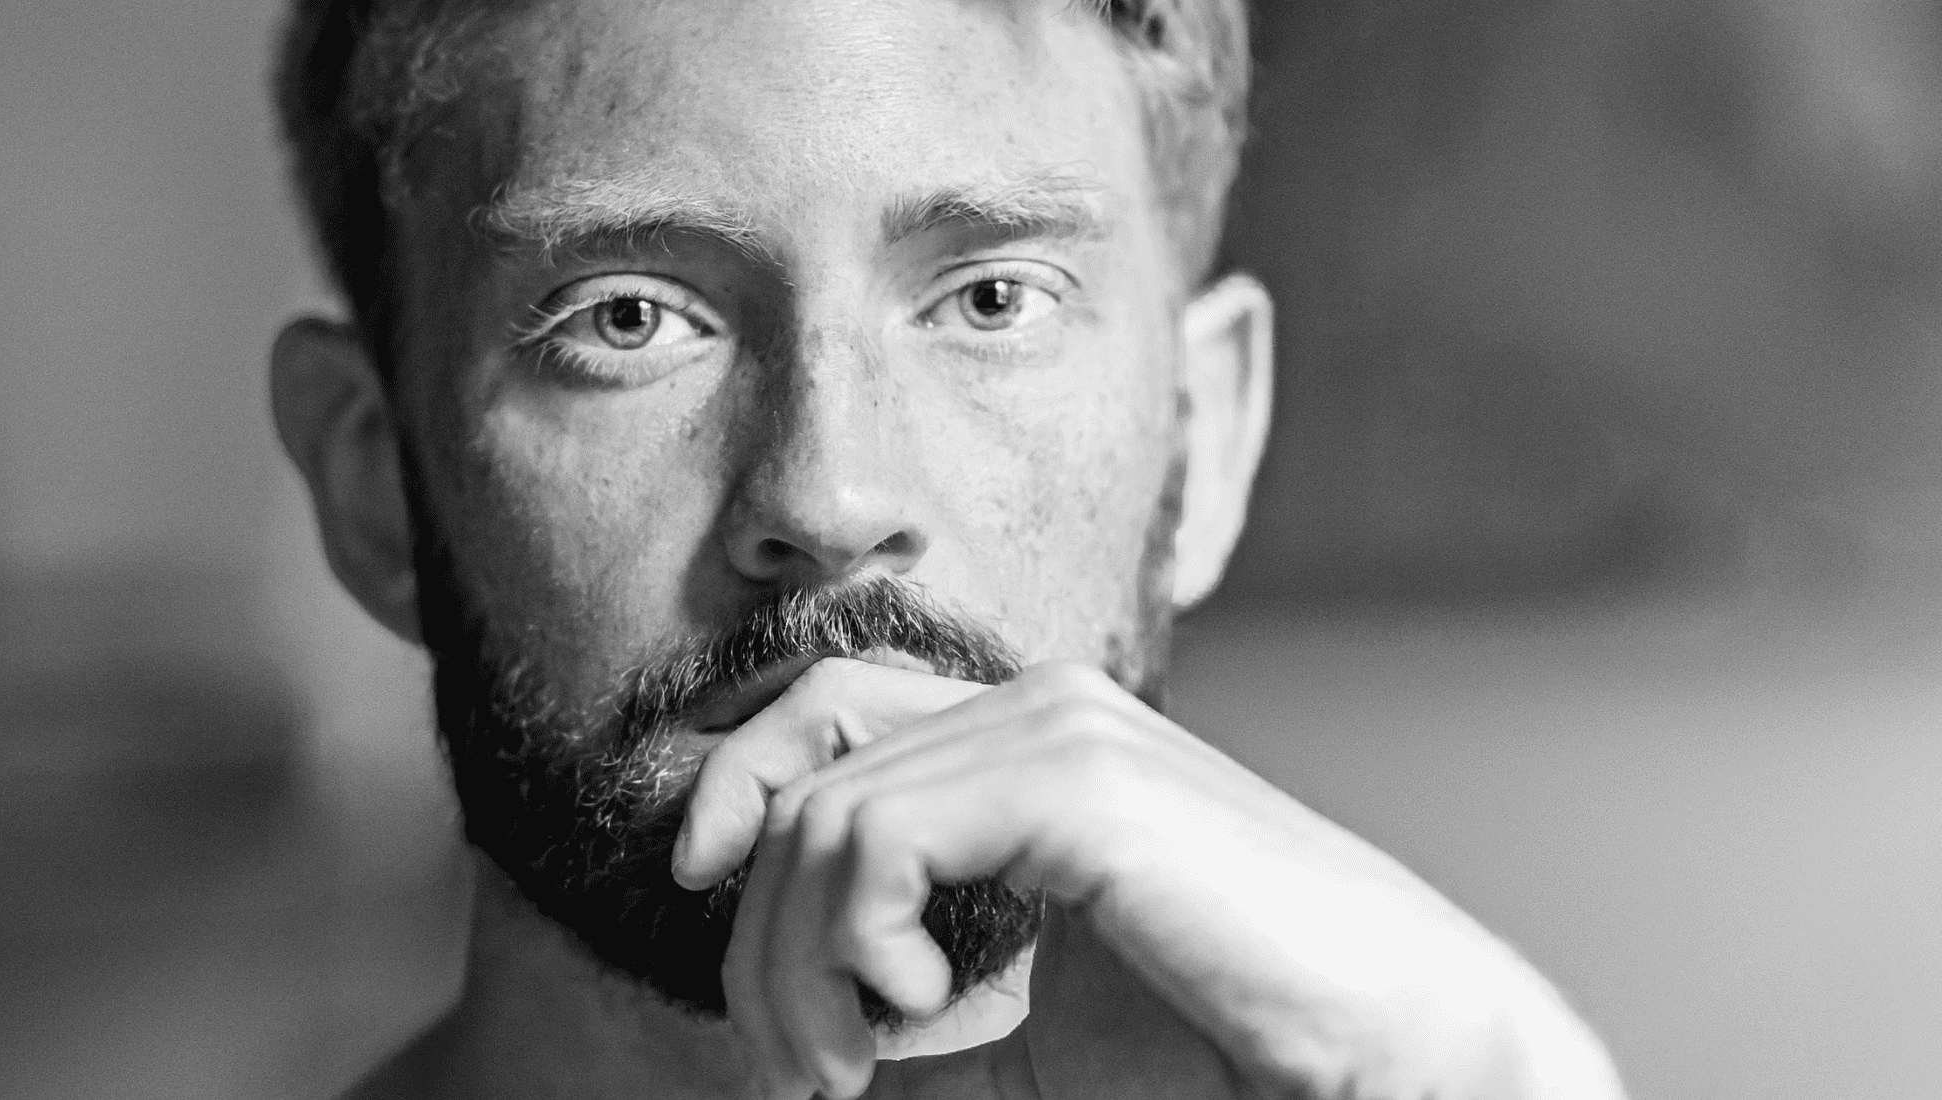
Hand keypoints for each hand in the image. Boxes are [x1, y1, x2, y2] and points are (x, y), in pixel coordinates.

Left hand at [672, 658, 1623, 1099]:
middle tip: (797, 1066)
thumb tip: (795, 1038)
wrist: (1385, 1056)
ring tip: (845, 1071)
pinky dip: (856, 944)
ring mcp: (1059, 729)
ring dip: (797, 967)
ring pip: (824, 816)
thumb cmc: (1221, 1045)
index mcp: (1027, 736)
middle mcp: (1034, 704)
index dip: (733, 786)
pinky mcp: (1077, 782)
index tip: (695, 895)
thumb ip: (914, 1011)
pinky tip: (913, 1013)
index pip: (823, 711)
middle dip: (754, 928)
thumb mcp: (1022, 1029)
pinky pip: (875, 840)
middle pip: (803, 765)